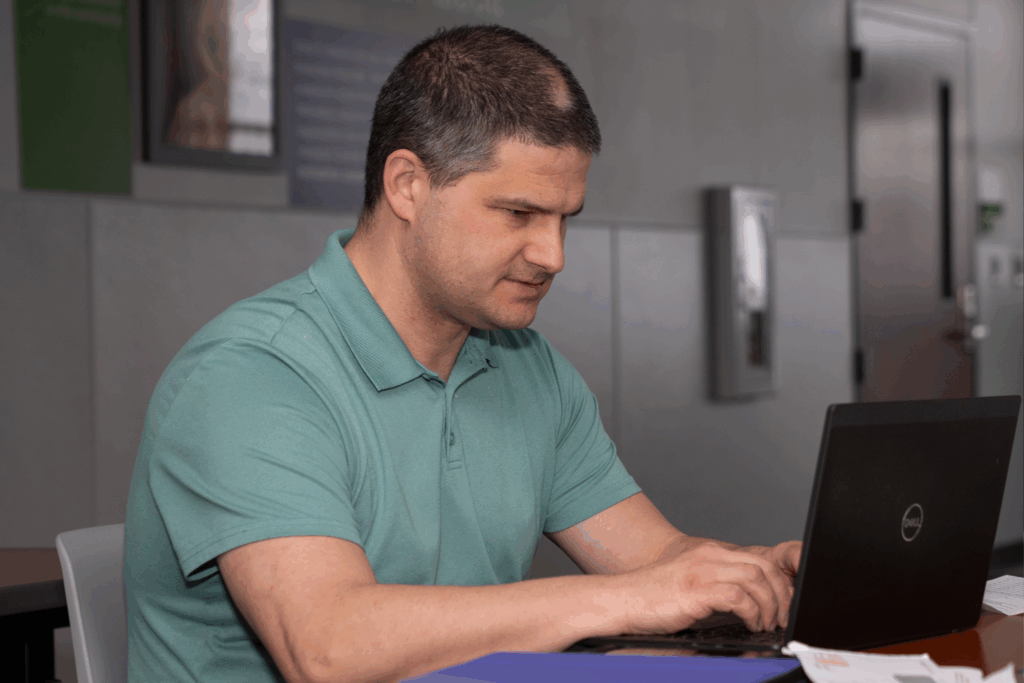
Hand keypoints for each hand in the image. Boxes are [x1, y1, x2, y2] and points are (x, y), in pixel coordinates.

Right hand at [617, 539, 801, 635]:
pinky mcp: (696, 590)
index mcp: (708, 552)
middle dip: (780, 595)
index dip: (777, 583)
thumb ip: (716, 585)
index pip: (758, 560)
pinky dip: (752, 613)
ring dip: (769, 606)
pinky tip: (750, 624)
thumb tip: (748, 603)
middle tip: (781, 617)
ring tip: (766, 623)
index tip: (782, 603)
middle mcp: (708, 556)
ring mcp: (702, 571)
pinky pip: (740, 598)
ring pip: (756, 580)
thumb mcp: (691, 584)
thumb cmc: (652, 597)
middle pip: (763, 568)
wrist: (621, 599)